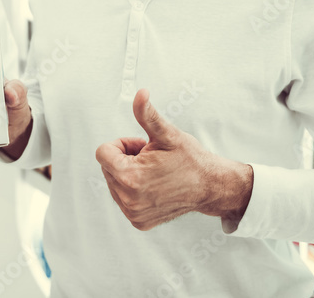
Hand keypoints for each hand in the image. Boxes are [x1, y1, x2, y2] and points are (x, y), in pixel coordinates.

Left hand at [95, 89, 252, 230]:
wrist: (211, 187)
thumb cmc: (190, 158)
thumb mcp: (167, 134)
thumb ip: (147, 115)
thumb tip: (140, 93)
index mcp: (130, 177)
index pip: (102, 152)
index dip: (122, 145)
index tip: (143, 147)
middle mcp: (128, 199)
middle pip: (107, 167)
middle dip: (125, 159)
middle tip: (152, 159)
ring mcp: (133, 213)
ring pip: (114, 183)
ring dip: (129, 174)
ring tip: (154, 173)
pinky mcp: (139, 222)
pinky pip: (123, 199)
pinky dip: (134, 191)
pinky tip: (155, 187)